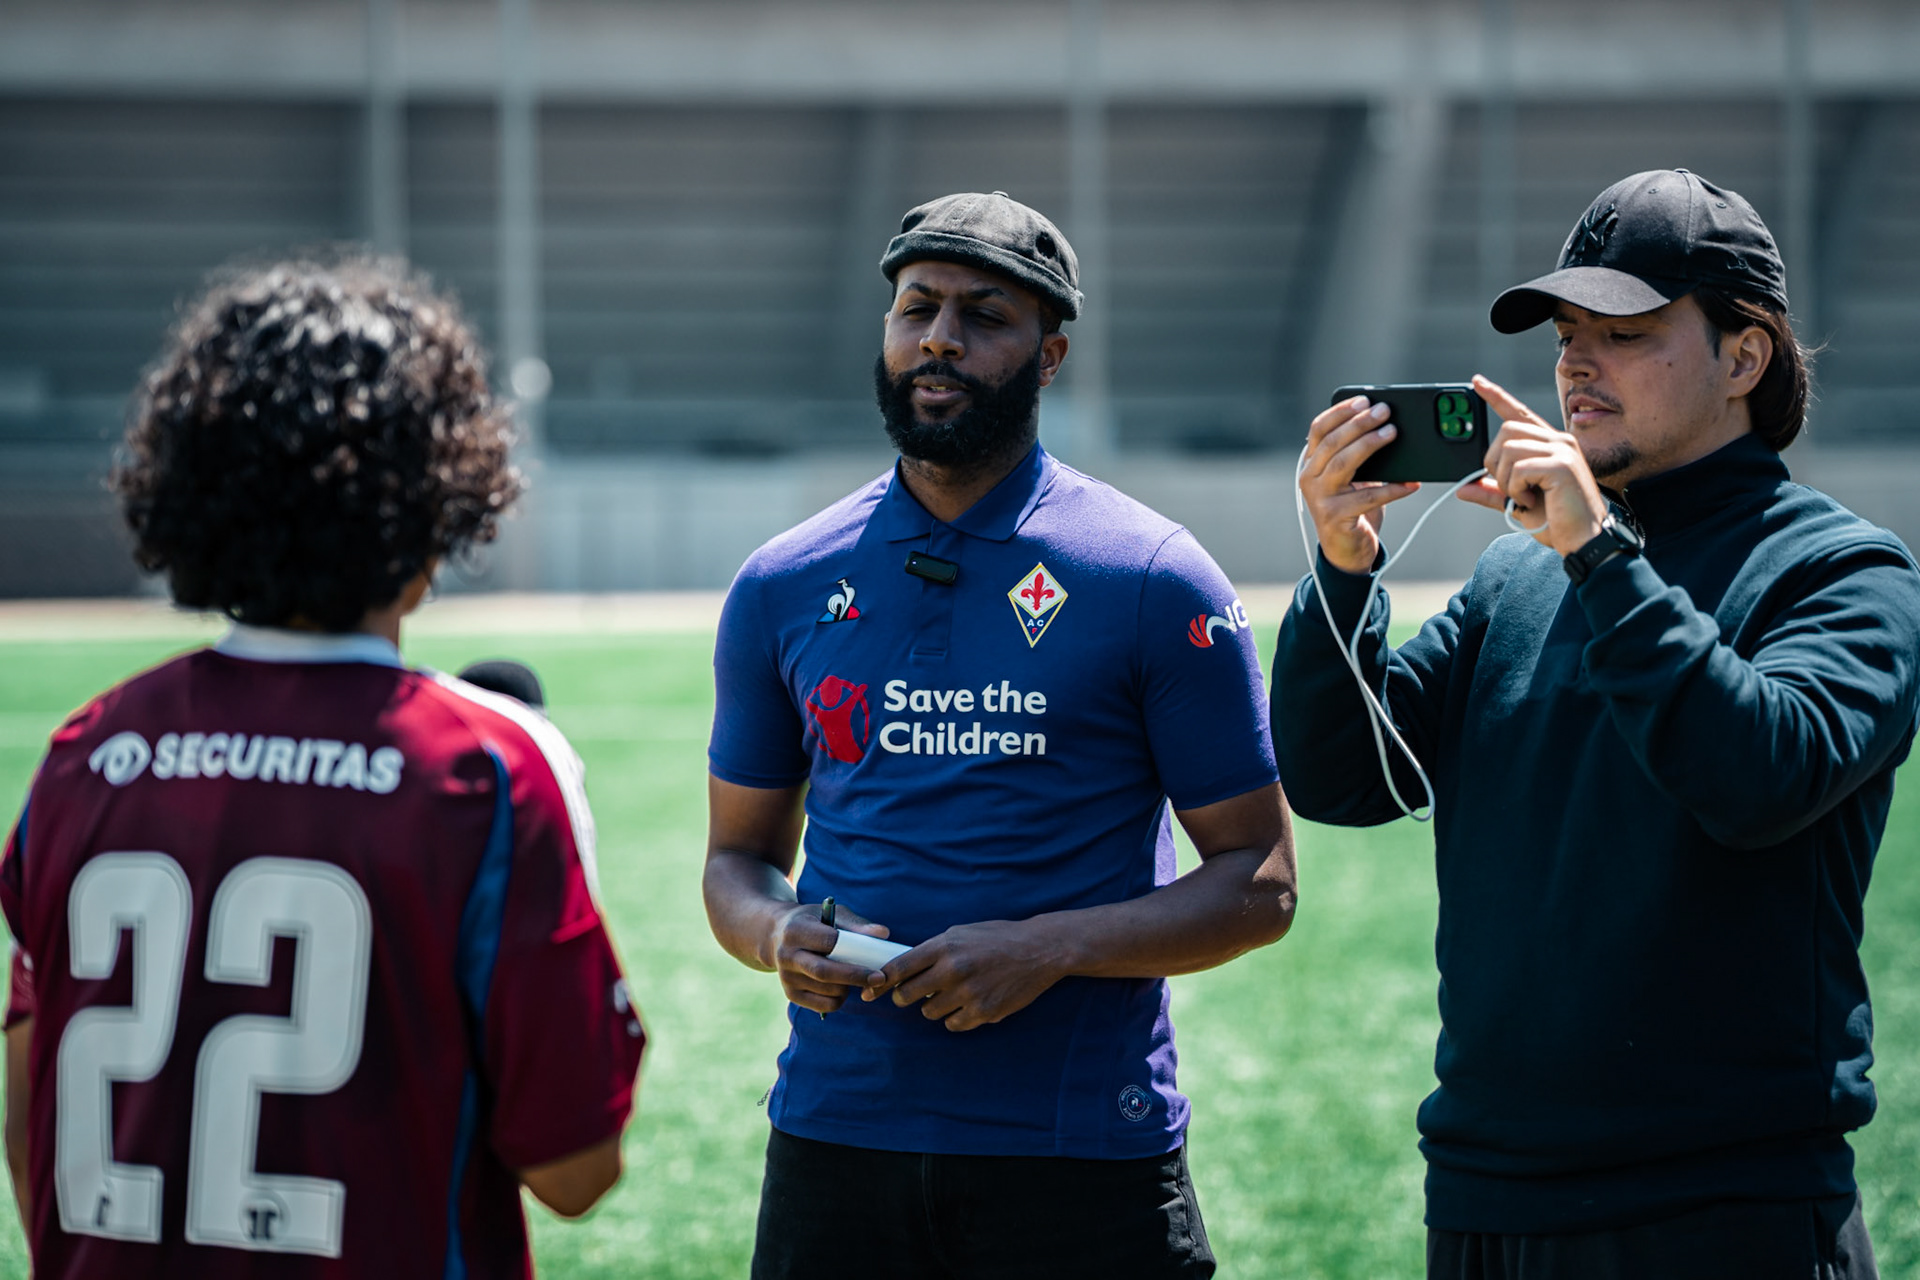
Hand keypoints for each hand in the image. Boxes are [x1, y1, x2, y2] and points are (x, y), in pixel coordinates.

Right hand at [768, 903, 889, 1015]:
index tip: (877, 962)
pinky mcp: (790, 994)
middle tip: (880, 979)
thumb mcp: (832, 914)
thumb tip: (883, 934)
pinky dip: (840, 999)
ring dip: (849, 987)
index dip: (853, 952)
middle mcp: (786, 955)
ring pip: (827, 990)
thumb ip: (857, 924)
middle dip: (855, 977)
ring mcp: (786, 977)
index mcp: (796, 929)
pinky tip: (842, 986)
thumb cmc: (814, 922)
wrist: (777, 935)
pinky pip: (823, 1005)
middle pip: (824, 972)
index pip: (828, 942)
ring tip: (858, 976)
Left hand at [868, 919, 1068, 1031]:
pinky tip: (968, 1003)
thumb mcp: (961, 933)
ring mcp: (969, 993)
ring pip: (929, 1012)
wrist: (1039, 950)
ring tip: (951, 994)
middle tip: (911, 994)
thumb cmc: (997, 938)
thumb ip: (932, 950)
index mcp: (945, 946)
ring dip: (934, 1006)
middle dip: (905, 997)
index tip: (873, 987)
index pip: (899, 967)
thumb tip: (901, 969)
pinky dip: (956, 1017)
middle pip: (907, 995)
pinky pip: (953, 1024)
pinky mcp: (984, 1012)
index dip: (882, 980)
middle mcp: (953, 970)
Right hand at [1298, 397, 1422, 573]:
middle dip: (1359, 423)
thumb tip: (1388, 427)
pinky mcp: (1334, 517)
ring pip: (1342, 464)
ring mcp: (1319, 498)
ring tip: (1392, 433)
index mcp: (1311, 463)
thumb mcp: (1353, 477)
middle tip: (1384, 412)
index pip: (1319, 429)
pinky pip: (1366, 498)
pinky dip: (1391, 489)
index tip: (1364, 400)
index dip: (1341, 412)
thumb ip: (1359, 455)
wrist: (1345, 551)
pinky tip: (1411, 483)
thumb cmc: (1354, 507)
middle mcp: (1309, 478)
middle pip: (1332, 443)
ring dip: (1368, 445)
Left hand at [1458, 375, 1609, 555]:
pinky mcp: (1562, 465)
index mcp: (1549, 445)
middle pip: (1506, 429)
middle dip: (1495, 461)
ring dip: (1506, 478)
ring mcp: (1562, 450)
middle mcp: (1559, 440)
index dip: (1496, 396)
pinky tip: (1529, 500)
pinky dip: (1516, 488)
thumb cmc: (1557, 521)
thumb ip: (1493, 492)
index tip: (1477, 382)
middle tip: (1510, 487)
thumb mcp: (1517, 503)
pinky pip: (1520, 466)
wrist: (1583, 542)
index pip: (1519, 412)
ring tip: (1522, 496)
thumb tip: (1463, 489)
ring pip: (1509, 447)